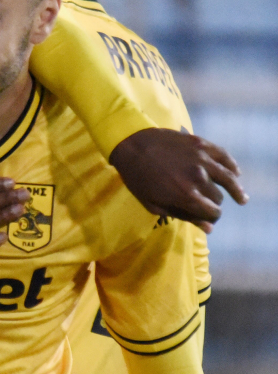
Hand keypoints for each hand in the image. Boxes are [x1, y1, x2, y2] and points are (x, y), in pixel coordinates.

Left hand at [110, 128, 247, 232]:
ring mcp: (201, 159)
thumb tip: (209, 229)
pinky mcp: (201, 144)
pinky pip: (224, 157)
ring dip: (236, 190)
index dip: (212, 218)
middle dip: (215, 203)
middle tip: (212, 204)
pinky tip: (235, 174)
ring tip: (241, 198)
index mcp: (186, 195)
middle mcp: (198, 178)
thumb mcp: (154, 204)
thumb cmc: (138, 178)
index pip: (212, 213)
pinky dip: (232, 166)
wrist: (130, 145)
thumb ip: (183, 216)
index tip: (209, 218)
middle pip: (218, 197)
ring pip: (229, 179)